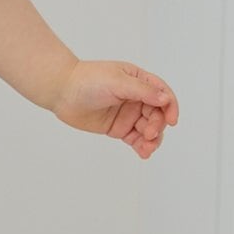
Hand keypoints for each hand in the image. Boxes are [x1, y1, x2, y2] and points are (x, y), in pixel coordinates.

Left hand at [51, 61, 178, 158]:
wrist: (61, 92)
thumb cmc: (88, 80)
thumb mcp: (117, 81)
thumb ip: (142, 91)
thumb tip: (165, 99)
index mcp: (138, 80)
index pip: (162, 94)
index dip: (170, 107)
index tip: (172, 120)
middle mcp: (136, 97)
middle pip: (157, 114)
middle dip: (157, 125)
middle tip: (149, 133)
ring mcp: (127, 113)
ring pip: (148, 129)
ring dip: (152, 139)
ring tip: (147, 148)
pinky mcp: (118, 128)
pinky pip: (136, 139)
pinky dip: (142, 146)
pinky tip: (144, 153)